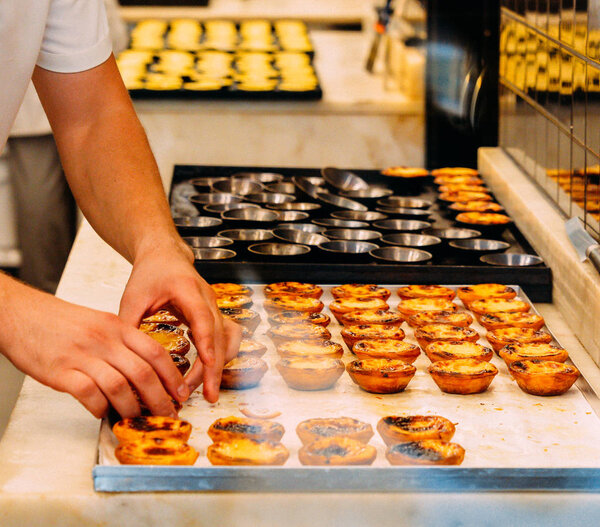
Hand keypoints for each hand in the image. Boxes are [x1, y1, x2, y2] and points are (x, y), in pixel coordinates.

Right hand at [1, 277, 186, 417]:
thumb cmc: (60, 321)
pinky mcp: (61, 372)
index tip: (181, 392)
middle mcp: (104, 340)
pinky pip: (89, 395)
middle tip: (167, 414)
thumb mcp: (99, 322)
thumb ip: (121, 343)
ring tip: (136, 419)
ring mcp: (82, 356)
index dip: (172, 376)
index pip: (155, 352)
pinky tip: (102, 412)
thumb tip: (143, 371)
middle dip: (160, 399)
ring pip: (120, 387)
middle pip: (143, 373)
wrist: (21, 314)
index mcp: (117, 326)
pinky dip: (100, 408)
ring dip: (132, 408)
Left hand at [119, 238, 241, 401]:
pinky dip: (220, 357)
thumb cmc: (151, 272)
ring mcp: (215, 307)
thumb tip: (123, 360)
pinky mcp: (214, 315)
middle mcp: (208, 299)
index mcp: (189, 290)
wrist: (165, 256)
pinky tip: (208, 374)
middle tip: (207, 396)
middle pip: (219, 336)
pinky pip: (225, 339)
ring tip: (207, 391)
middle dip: (215, 368)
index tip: (208, 366)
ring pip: (226, 340)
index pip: (204, 319)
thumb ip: (129, 325)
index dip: (207, 343)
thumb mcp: (134, 297)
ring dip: (219, 365)